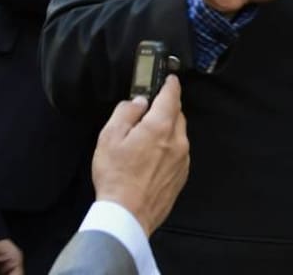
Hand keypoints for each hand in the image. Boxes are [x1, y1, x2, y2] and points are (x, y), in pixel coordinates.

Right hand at [93, 75, 189, 235]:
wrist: (127, 215)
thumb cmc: (116, 176)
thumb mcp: (110, 137)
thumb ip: (126, 112)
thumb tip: (138, 102)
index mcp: (161, 126)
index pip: (172, 95)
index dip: (169, 83)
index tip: (168, 78)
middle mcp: (178, 140)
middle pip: (177, 114)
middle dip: (165, 108)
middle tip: (146, 113)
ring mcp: (182, 159)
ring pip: (178, 134)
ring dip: (166, 130)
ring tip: (144, 141)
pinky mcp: (181, 175)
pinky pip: (178, 153)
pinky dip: (168, 149)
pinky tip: (150, 160)